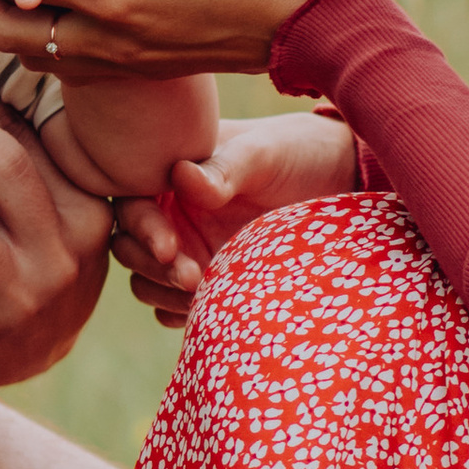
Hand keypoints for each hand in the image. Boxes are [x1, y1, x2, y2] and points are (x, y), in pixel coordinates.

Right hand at [112, 112, 360, 324]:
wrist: (340, 186)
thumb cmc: (297, 155)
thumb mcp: (264, 154)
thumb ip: (225, 168)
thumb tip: (180, 177)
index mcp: (169, 175)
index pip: (130, 204)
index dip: (141, 228)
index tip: (170, 248)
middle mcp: (170, 214)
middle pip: (129, 248)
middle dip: (151, 267)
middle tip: (191, 278)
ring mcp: (187, 252)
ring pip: (146, 282)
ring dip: (163, 294)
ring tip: (201, 295)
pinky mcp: (206, 284)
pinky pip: (173, 308)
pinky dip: (181, 314)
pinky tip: (208, 310)